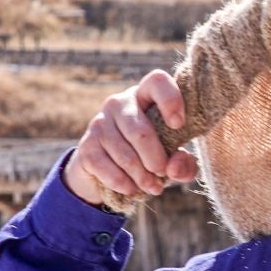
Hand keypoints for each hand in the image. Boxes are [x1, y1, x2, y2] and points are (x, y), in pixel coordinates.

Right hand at [63, 70, 197, 205]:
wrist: (106, 169)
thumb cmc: (149, 156)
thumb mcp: (172, 160)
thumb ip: (184, 164)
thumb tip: (174, 167)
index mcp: (146, 96)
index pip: (157, 81)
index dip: (170, 100)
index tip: (178, 125)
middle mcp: (119, 103)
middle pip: (140, 132)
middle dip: (156, 160)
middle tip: (162, 173)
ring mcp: (99, 123)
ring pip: (125, 155)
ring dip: (142, 178)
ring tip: (153, 186)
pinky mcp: (87, 146)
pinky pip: (108, 169)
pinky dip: (124, 184)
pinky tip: (132, 188)